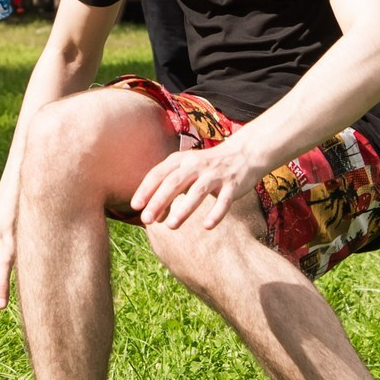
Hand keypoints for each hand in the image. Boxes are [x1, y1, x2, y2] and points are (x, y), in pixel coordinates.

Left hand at [129, 138, 262, 232]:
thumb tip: (153, 218)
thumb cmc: (207, 167)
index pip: (159, 173)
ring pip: (198, 191)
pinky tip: (206, 226)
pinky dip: (216, 213)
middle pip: (174, 182)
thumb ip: (168, 192)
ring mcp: (215, 175)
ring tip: (171, 226)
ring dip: (184, 208)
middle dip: (159, 201)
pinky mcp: (233, 185)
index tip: (135, 207)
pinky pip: (224, 201)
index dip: (146, 189)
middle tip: (146, 220)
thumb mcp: (186, 172)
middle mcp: (196, 165)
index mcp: (181, 160)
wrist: (244, 153)